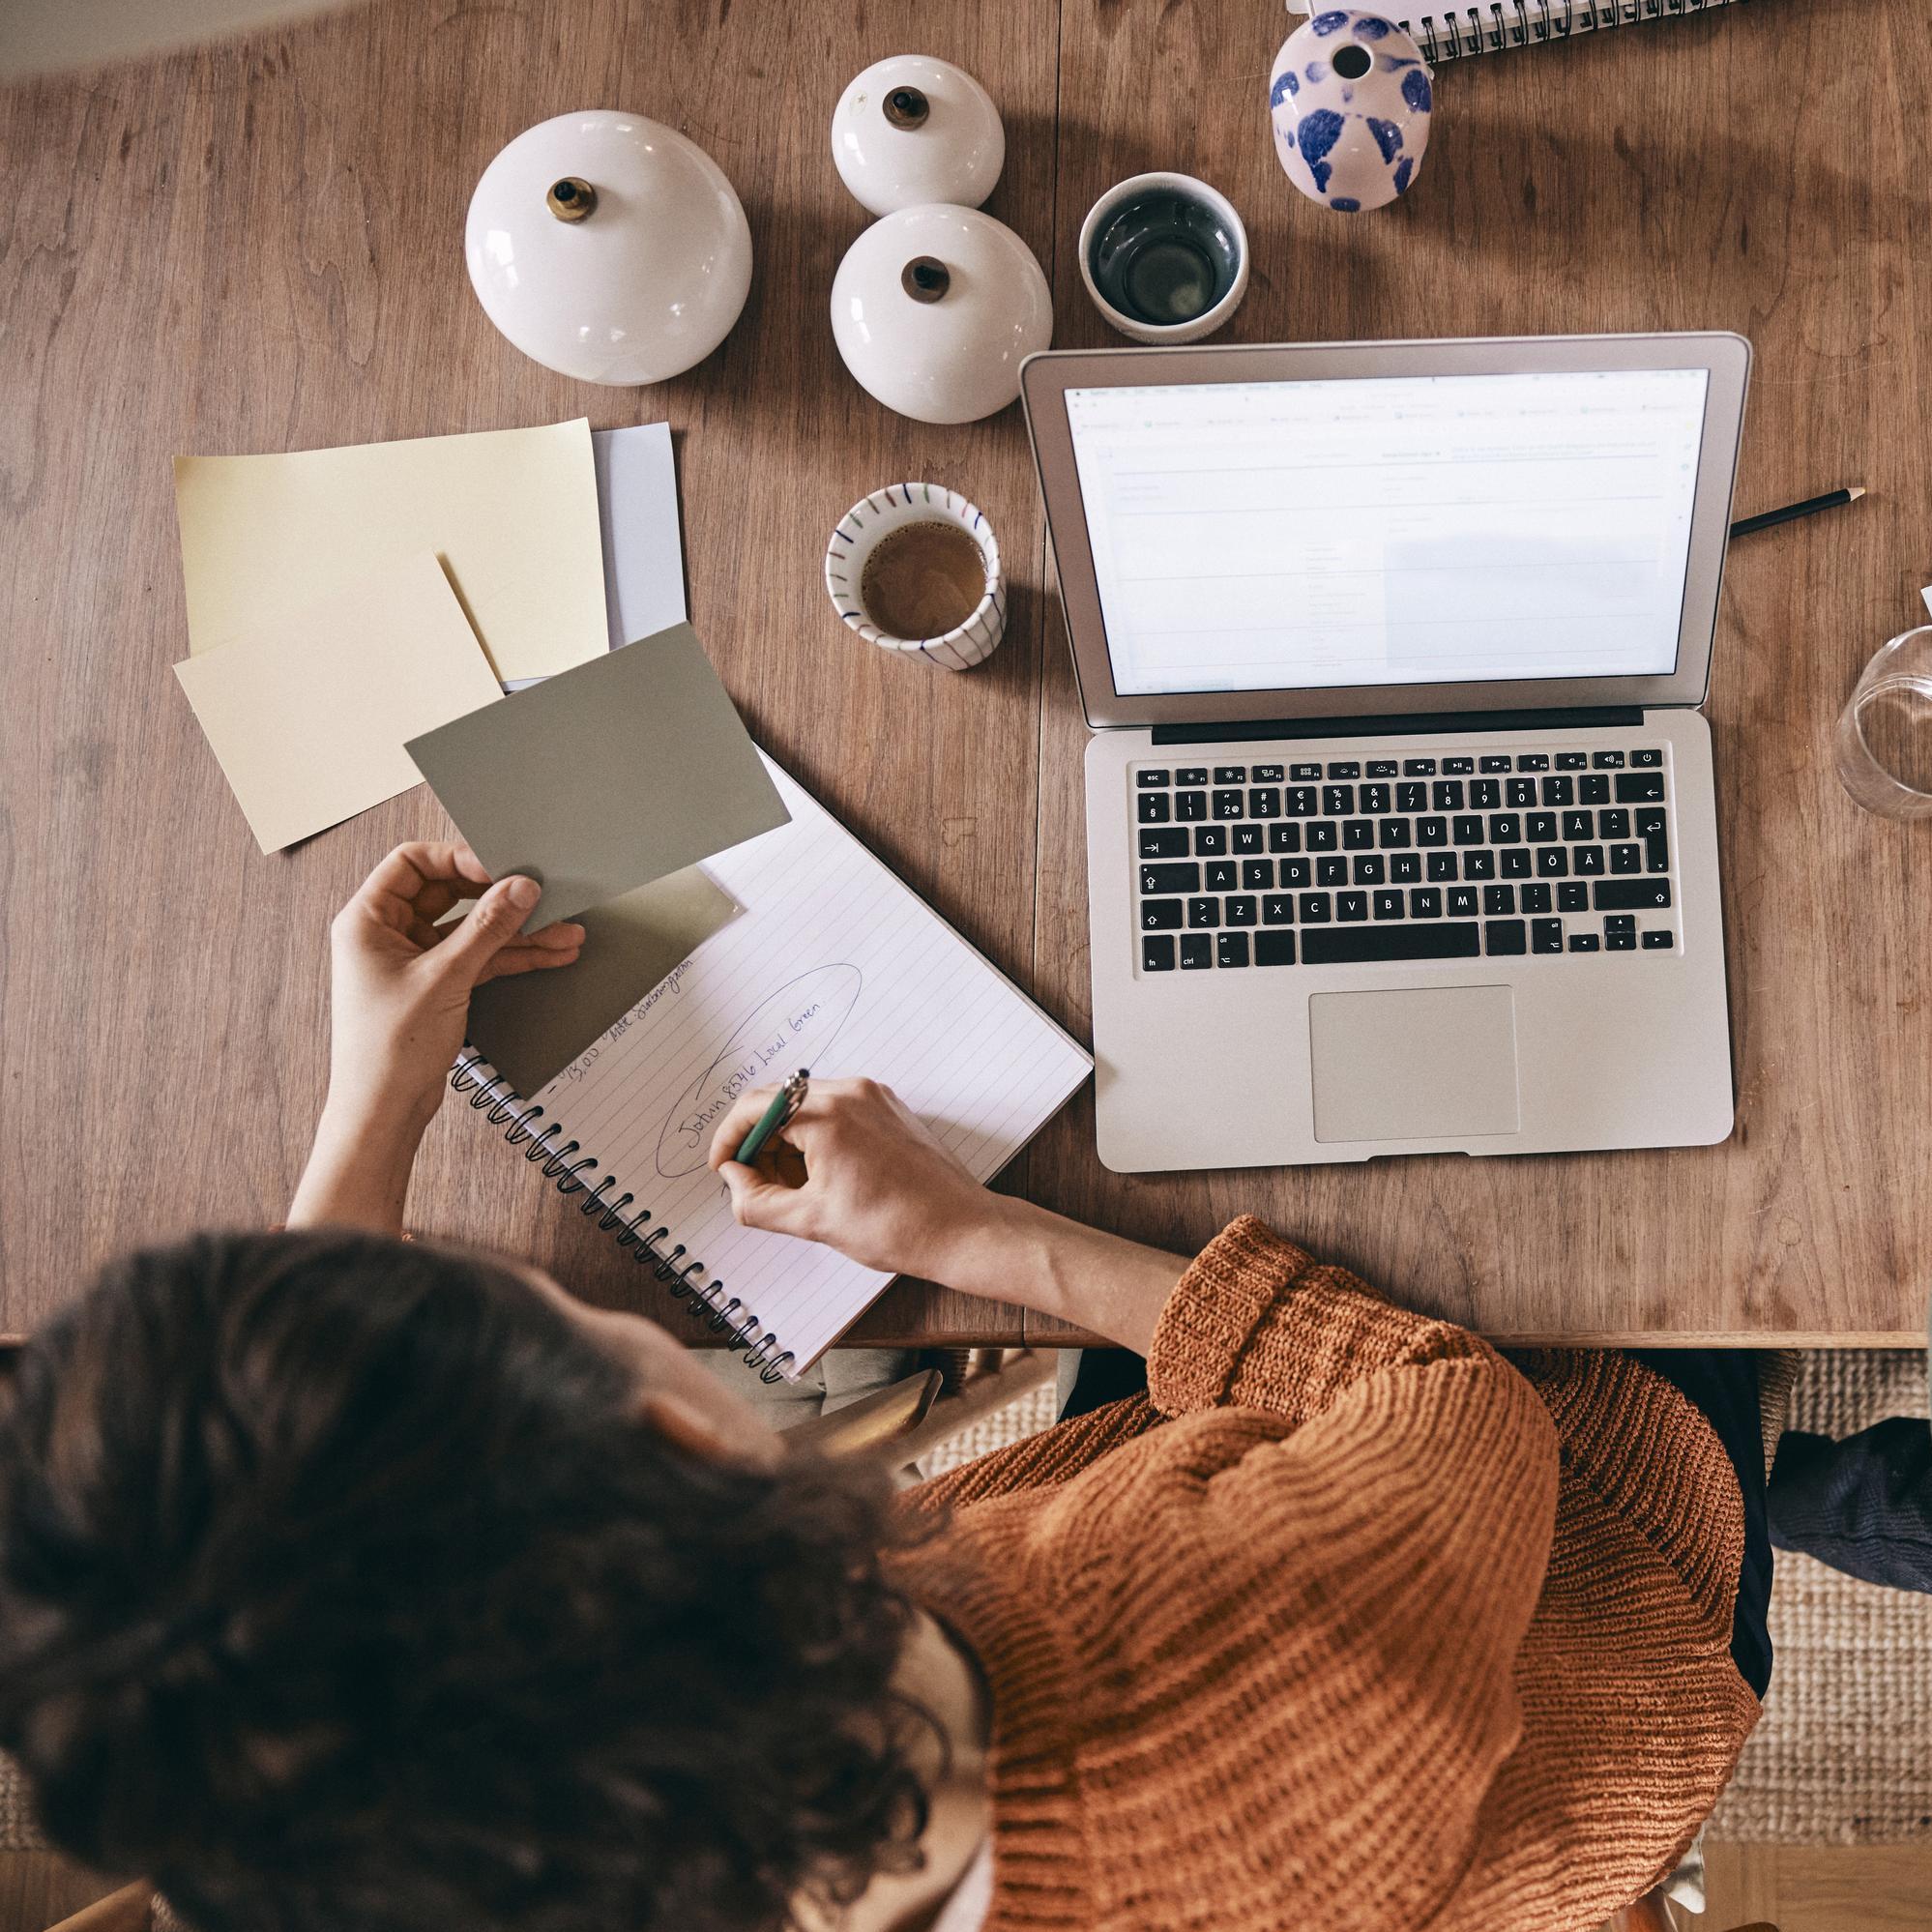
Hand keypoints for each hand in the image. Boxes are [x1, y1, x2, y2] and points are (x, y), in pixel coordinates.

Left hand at [290, 844, 583, 1233]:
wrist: (384, 1110)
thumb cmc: (388, 1049)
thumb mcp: (445, 978)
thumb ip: (487, 928)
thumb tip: (521, 888)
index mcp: (367, 920)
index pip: (412, 862)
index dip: (458, 860)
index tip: (500, 870)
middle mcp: (387, 934)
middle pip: (450, 894)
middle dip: (499, 898)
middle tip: (540, 895)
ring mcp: (414, 960)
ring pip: (472, 929)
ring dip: (517, 931)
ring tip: (564, 930)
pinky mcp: (436, 985)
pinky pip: (479, 958)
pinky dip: (512, 956)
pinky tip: (550, 953)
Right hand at [708, 1078, 1002, 1279]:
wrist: (959, 1229)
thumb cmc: (896, 1226)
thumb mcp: (811, 1221)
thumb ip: (756, 1201)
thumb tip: (734, 1182)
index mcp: (827, 1115)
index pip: (754, 1108)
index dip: (730, 1139)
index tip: (723, 1167)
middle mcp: (851, 1093)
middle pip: (779, 1103)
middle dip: (760, 1144)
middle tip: (756, 1185)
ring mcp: (874, 1097)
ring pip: (807, 1108)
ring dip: (789, 1142)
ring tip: (795, 1189)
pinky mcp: (889, 1108)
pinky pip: (837, 1111)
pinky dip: (818, 1138)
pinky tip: (823, 1177)